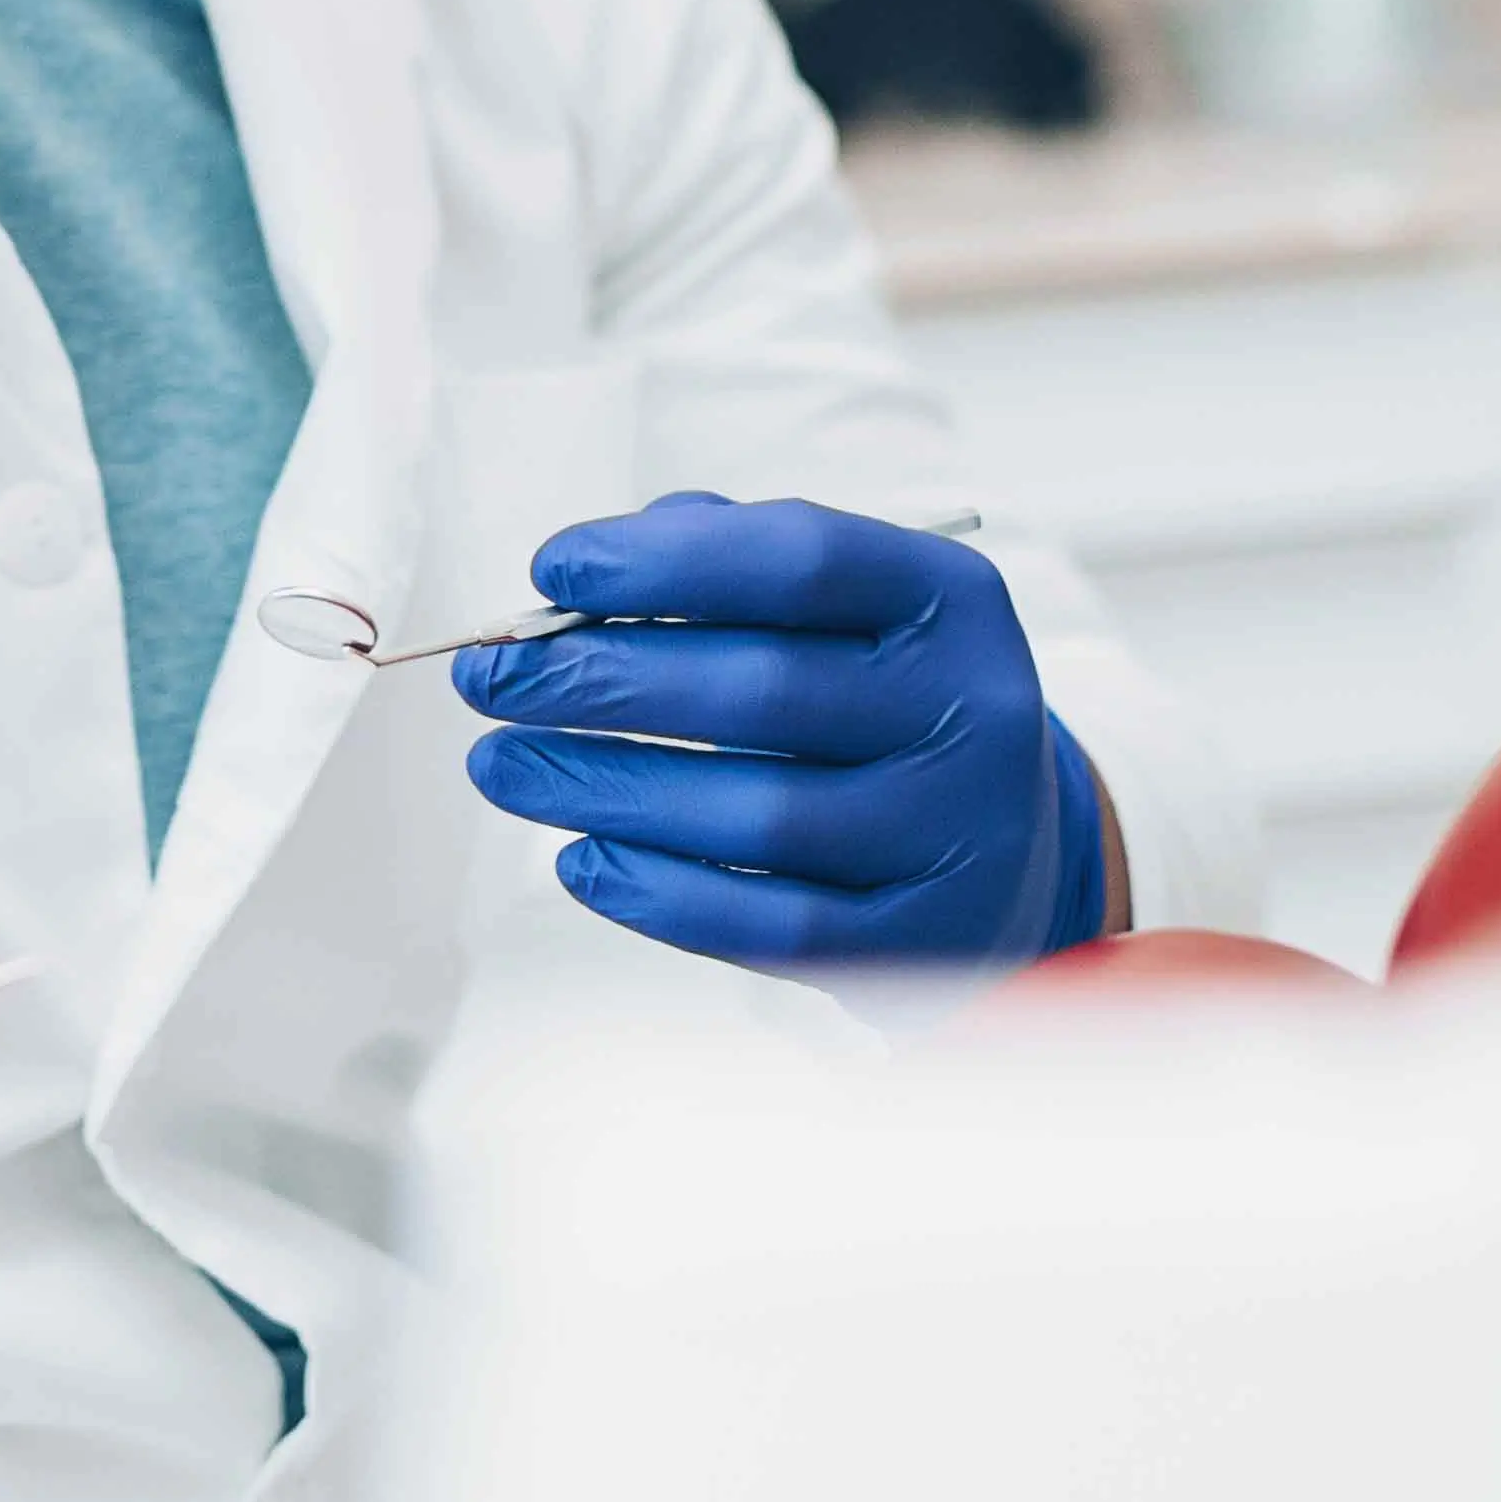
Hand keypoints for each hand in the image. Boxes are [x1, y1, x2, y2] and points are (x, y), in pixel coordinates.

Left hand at [455, 493, 1112, 973]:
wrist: (1010, 853)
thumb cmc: (880, 702)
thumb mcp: (847, 610)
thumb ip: (726, 561)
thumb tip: (583, 578)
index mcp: (949, 603)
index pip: (800, 558)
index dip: (662, 562)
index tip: (551, 568)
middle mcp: (971, 713)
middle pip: (760, 689)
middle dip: (598, 679)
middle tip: (490, 677)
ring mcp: (954, 836)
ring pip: (754, 814)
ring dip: (603, 788)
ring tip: (502, 766)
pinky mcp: (920, 943)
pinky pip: (770, 926)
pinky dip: (660, 894)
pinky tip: (581, 859)